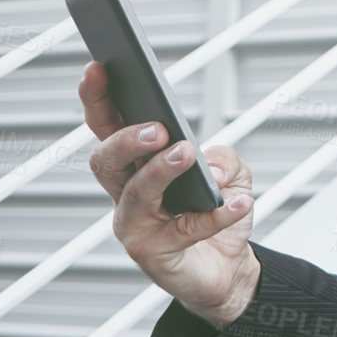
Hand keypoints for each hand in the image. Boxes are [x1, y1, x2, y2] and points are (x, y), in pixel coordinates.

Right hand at [79, 59, 259, 328]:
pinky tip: (238, 202)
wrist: (229, 269)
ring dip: (162, 170)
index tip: (98, 67)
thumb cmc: (217, 214)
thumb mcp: (233, 176)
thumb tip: (210, 164)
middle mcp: (125, 193)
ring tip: (186, 153)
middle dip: (126, 139)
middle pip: (106, 160)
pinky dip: (214, 216)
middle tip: (155, 127)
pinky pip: (183, 231)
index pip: (107, 126)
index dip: (97, 98)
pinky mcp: (154, 255)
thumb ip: (224, 159)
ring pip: (137, 194)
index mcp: (135, 165)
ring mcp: (134, 226)